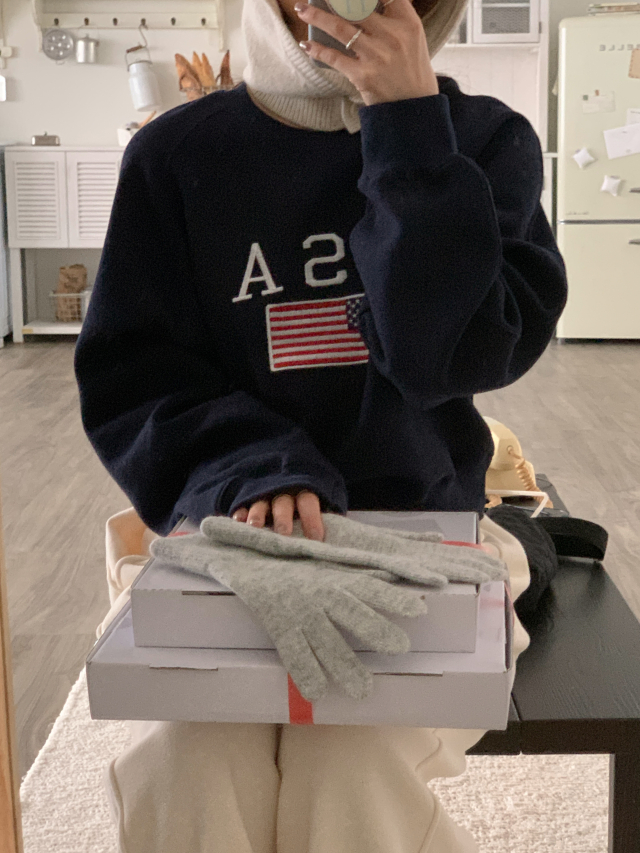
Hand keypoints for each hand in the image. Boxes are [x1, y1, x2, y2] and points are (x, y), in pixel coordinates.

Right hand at [232, 490, 323, 539]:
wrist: (288, 484)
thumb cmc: (306, 508)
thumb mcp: (319, 509)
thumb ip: (325, 522)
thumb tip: (336, 545)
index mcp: (304, 493)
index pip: (309, 503)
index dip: (312, 519)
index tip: (316, 539)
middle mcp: (283, 493)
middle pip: (283, 503)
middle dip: (283, 518)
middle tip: (284, 534)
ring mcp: (264, 497)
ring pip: (260, 504)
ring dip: (257, 515)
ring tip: (255, 527)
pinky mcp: (247, 502)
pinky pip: (241, 505)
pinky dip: (240, 513)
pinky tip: (238, 522)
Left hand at [295, 0, 438, 105]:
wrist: (414, 108)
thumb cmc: (411, 71)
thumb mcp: (413, 38)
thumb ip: (395, 17)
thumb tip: (366, 4)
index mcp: (408, 23)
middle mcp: (392, 36)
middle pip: (357, 6)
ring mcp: (377, 56)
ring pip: (340, 28)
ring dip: (316, 17)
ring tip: (301, 10)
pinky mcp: (363, 75)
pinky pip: (334, 58)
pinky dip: (317, 50)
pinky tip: (306, 45)